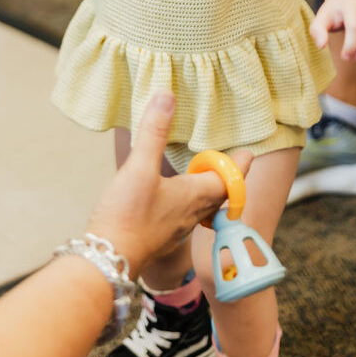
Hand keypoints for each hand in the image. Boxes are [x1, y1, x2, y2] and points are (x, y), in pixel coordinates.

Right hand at [86, 91, 250, 275]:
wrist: (108, 260)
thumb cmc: (127, 216)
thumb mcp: (139, 167)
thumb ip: (153, 131)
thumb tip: (167, 96)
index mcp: (194, 196)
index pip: (229, 180)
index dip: (238, 165)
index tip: (248, 153)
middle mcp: (191, 214)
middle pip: (219, 193)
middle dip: (225, 176)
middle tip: (228, 161)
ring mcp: (176, 227)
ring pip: (202, 206)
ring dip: (207, 189)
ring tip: (202, 174)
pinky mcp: (160, 235)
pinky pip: (184, 215)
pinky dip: (187, 200)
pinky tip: (171, 194)